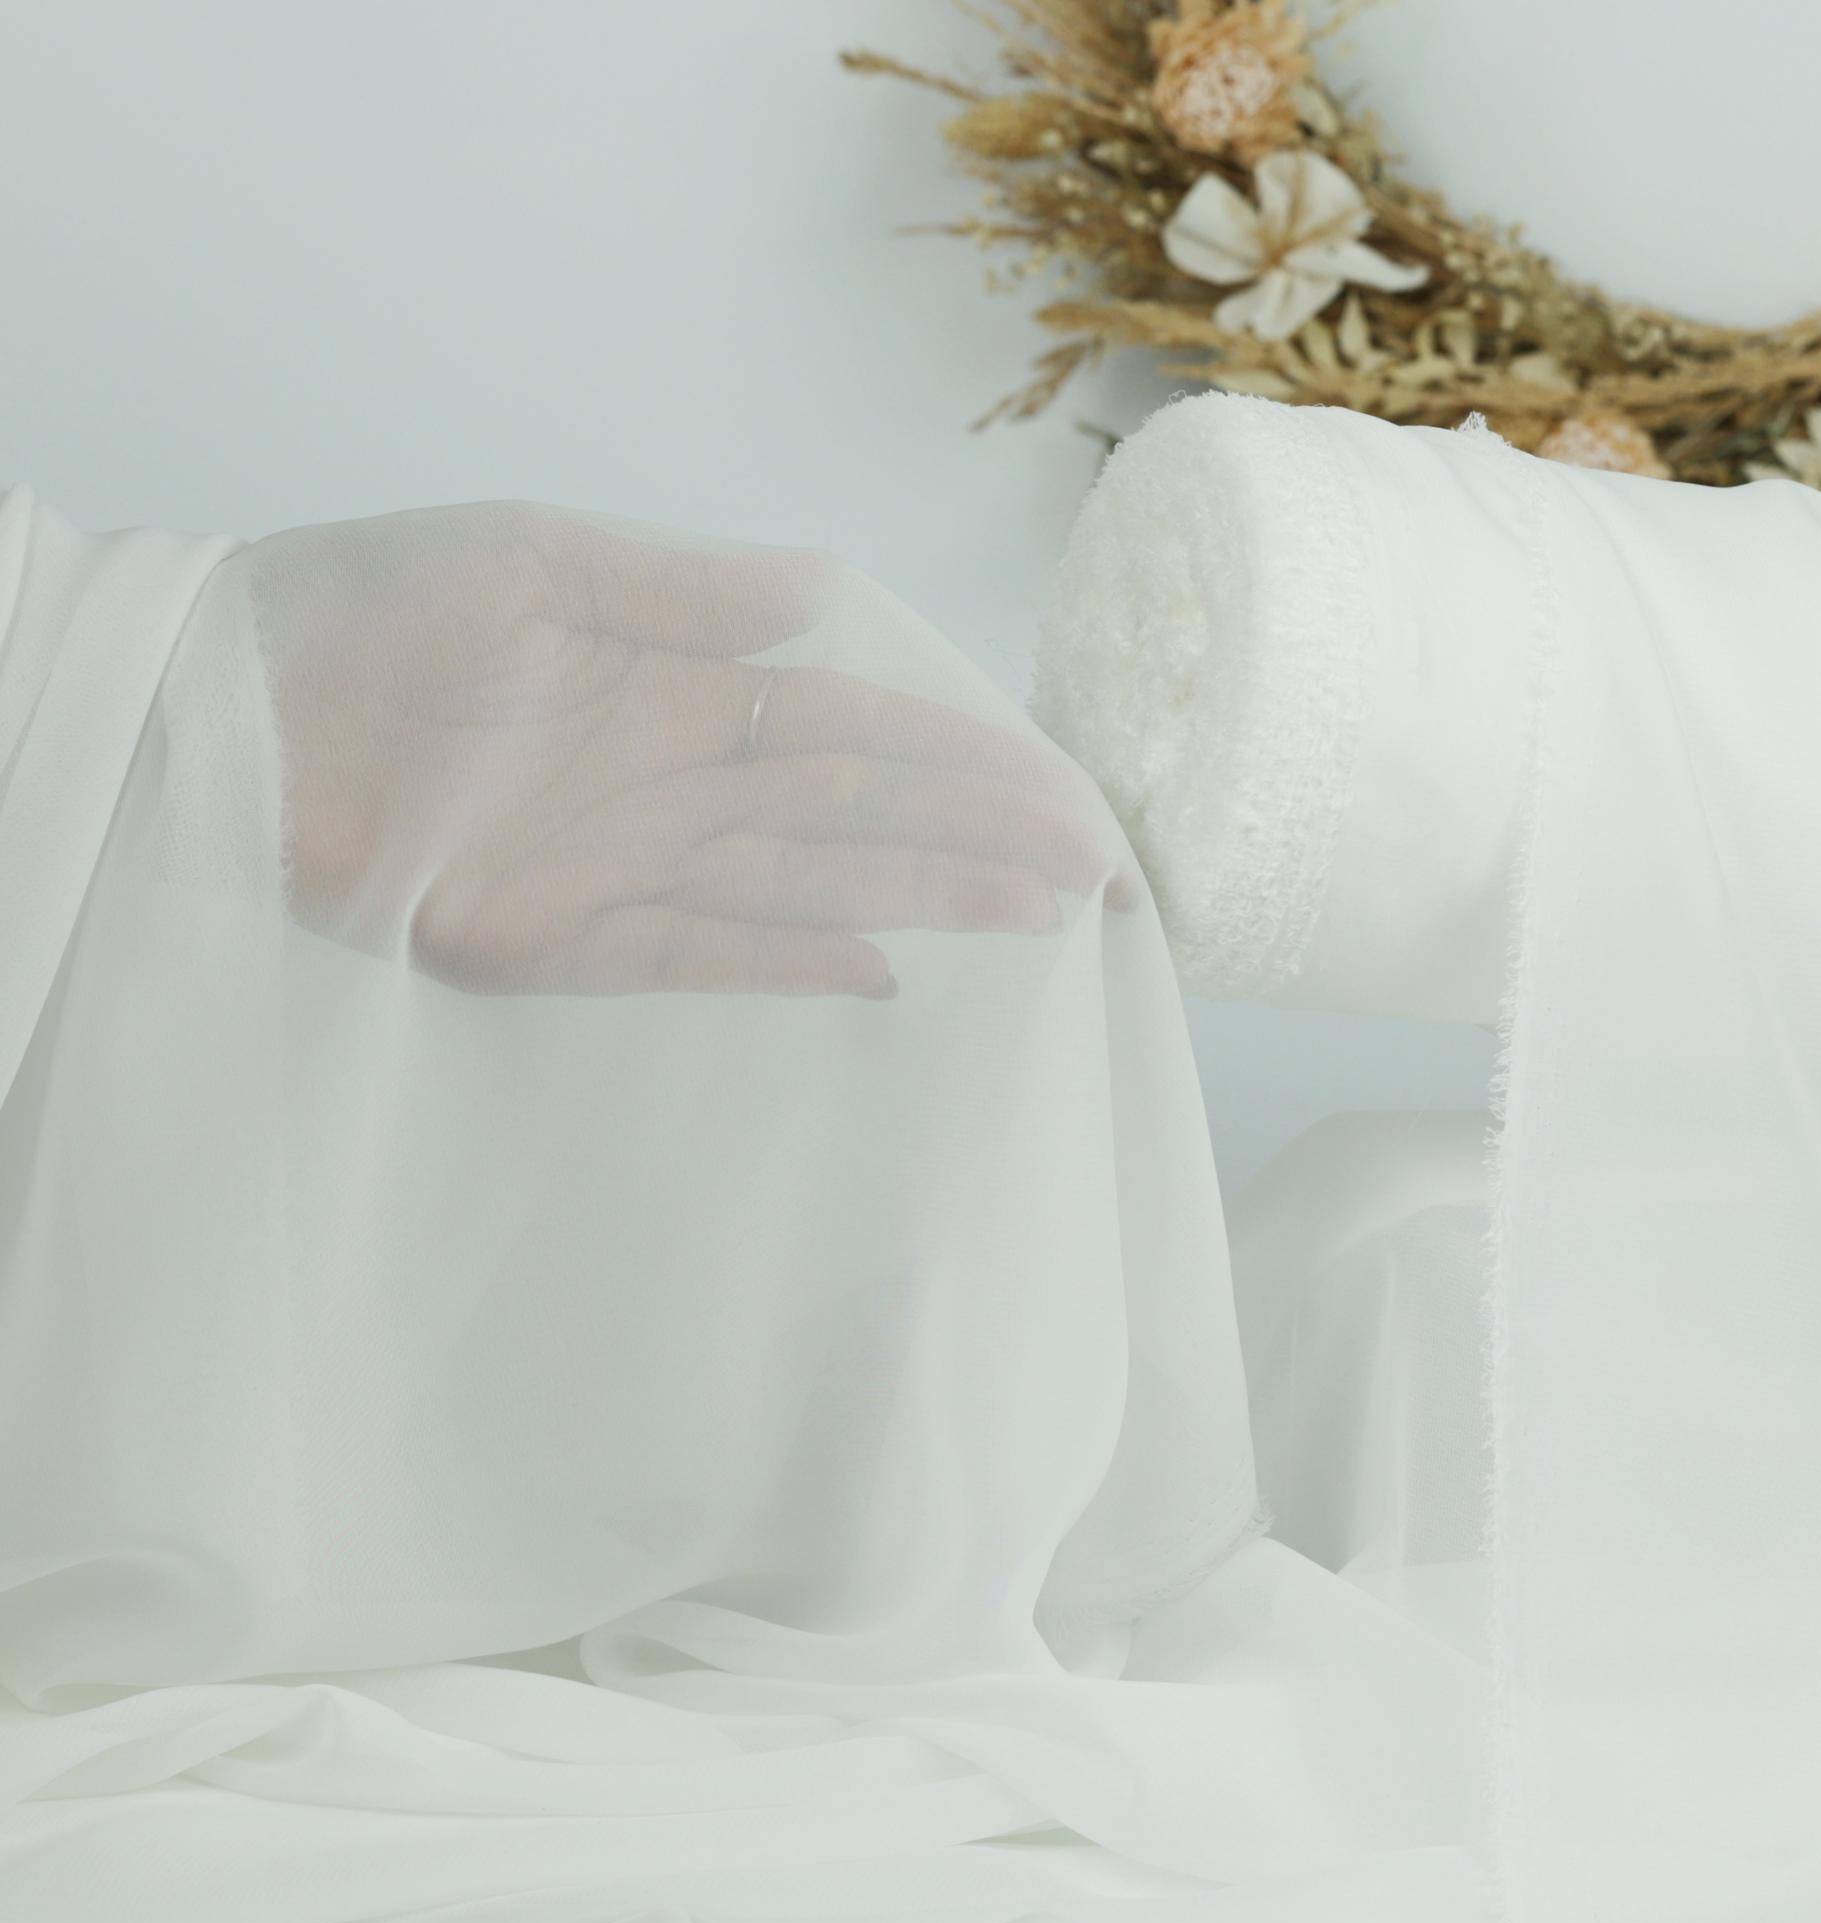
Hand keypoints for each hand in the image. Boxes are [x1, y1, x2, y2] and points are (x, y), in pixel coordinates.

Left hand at [244, 502, 1131, 997]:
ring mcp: (623, 870)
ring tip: (1041, 918)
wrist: (222, 704)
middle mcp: (675, 785)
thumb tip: (827, 595)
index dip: (976, 763)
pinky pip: (695, 959)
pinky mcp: (552, 943)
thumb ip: (683, 588)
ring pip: (813, 892)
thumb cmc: (364, 608)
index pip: (867, 732)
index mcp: (683, 688)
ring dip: (927, 905)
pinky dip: (787, 968)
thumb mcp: (533, 558)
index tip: (1073, 794)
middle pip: (866, 823)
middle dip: (988, 845)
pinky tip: (881, 978)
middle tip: (1109, 878)